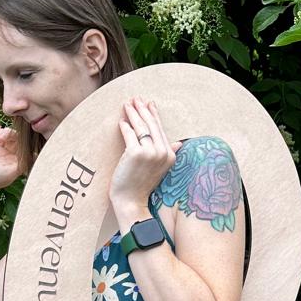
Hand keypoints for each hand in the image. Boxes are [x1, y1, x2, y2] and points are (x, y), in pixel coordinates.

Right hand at [0, 124, 22, 197]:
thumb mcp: (11, 172)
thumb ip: (23, 163)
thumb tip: (36, 154)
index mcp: (14, 162)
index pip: (23, 147)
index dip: (23, 141)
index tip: (20, 139)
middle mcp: (6, 155)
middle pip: (15, 139)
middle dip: (12, 135)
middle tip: (4, 139)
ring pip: (5, 135)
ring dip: (4, 132)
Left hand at [109, 98, 175, 217]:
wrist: (131, 201)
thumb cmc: (142, 186)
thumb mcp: (160, 169)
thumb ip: (168, 153)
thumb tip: (178, 143)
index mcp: (170, 155)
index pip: (161, 129)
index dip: (154, 115)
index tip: (149, 104)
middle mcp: (163, 152)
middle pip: (151, 125)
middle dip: (143, 109)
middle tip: (136, 99)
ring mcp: (150, 152)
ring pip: (140, 127)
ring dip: (133, 113)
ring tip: (127, 105)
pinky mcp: (135, 153)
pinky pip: (129, 134)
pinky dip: (125, 127)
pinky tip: (121, 121)